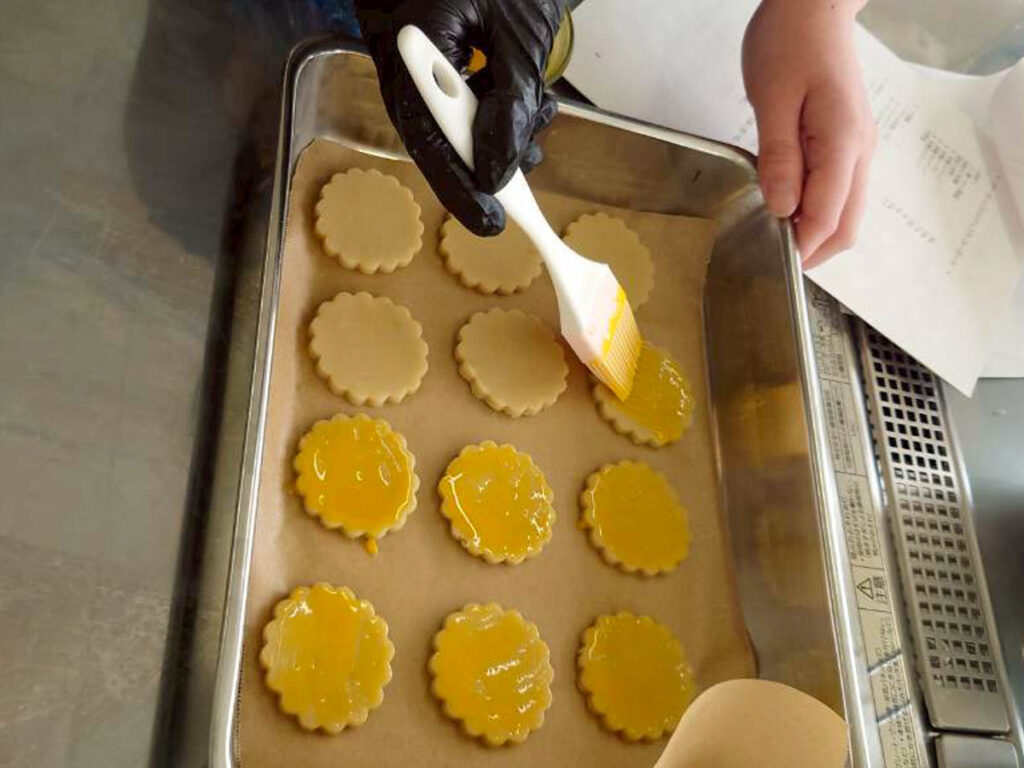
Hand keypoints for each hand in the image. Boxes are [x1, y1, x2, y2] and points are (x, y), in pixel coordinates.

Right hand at [355, 0, 564, 235]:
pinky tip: (531, 107)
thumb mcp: (521, 32)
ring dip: (496, 136)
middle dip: (481, 164)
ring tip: (538, 132)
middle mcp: (404, 51)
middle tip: (521, 189)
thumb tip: (497, 170)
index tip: (489, 218)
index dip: (456, 183)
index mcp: (412, 39)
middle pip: (433, 133)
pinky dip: (495, 108)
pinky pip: (458, 95)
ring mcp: (417, 51)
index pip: (424, 132)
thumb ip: (511, 103)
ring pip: (449, 117)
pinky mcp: (437, 49)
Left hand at [742, 0, 874, 267]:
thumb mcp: (772, 100)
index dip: (800, 247)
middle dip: (812, 249)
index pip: (828, 218)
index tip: (768, 258)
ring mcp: (858, 148)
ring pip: (845, 212)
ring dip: (813, 231)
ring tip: (771, 231)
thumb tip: (782, 208)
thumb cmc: (790, 43)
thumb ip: (780, 157)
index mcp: (843, 144)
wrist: (813, 5)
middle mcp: (860, 152)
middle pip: (846, 226)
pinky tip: (784, 203)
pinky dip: (815, 210)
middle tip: (768, 255)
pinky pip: (838, 191)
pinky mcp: (847, 142)